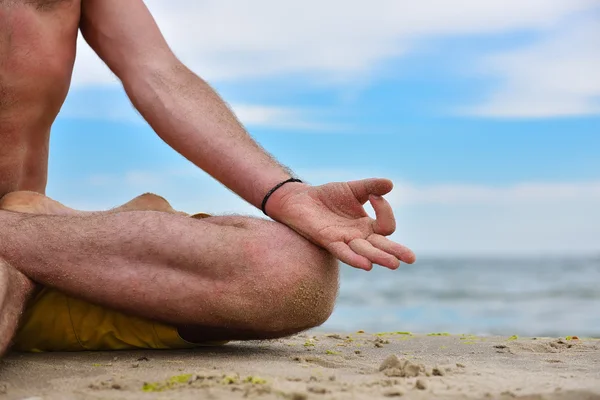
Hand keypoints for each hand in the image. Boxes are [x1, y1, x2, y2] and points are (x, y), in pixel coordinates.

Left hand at [266, 178, 415, 270]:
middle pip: (381, 246)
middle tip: (410, 259)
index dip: (385, 211)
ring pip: (365, 252)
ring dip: (378, 257)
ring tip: (393, 264)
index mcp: (366, 225)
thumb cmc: (327, 196)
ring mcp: (344, 241)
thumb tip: (390, 184)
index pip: (385, 226)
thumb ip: (371, 186)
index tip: (375, 196)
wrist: (300, 199)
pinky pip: (343, 252)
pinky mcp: (327, 241)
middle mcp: (358, 237)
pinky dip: (354, 259)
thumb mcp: (352, 189)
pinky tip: (366, 265)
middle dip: (395, 252)